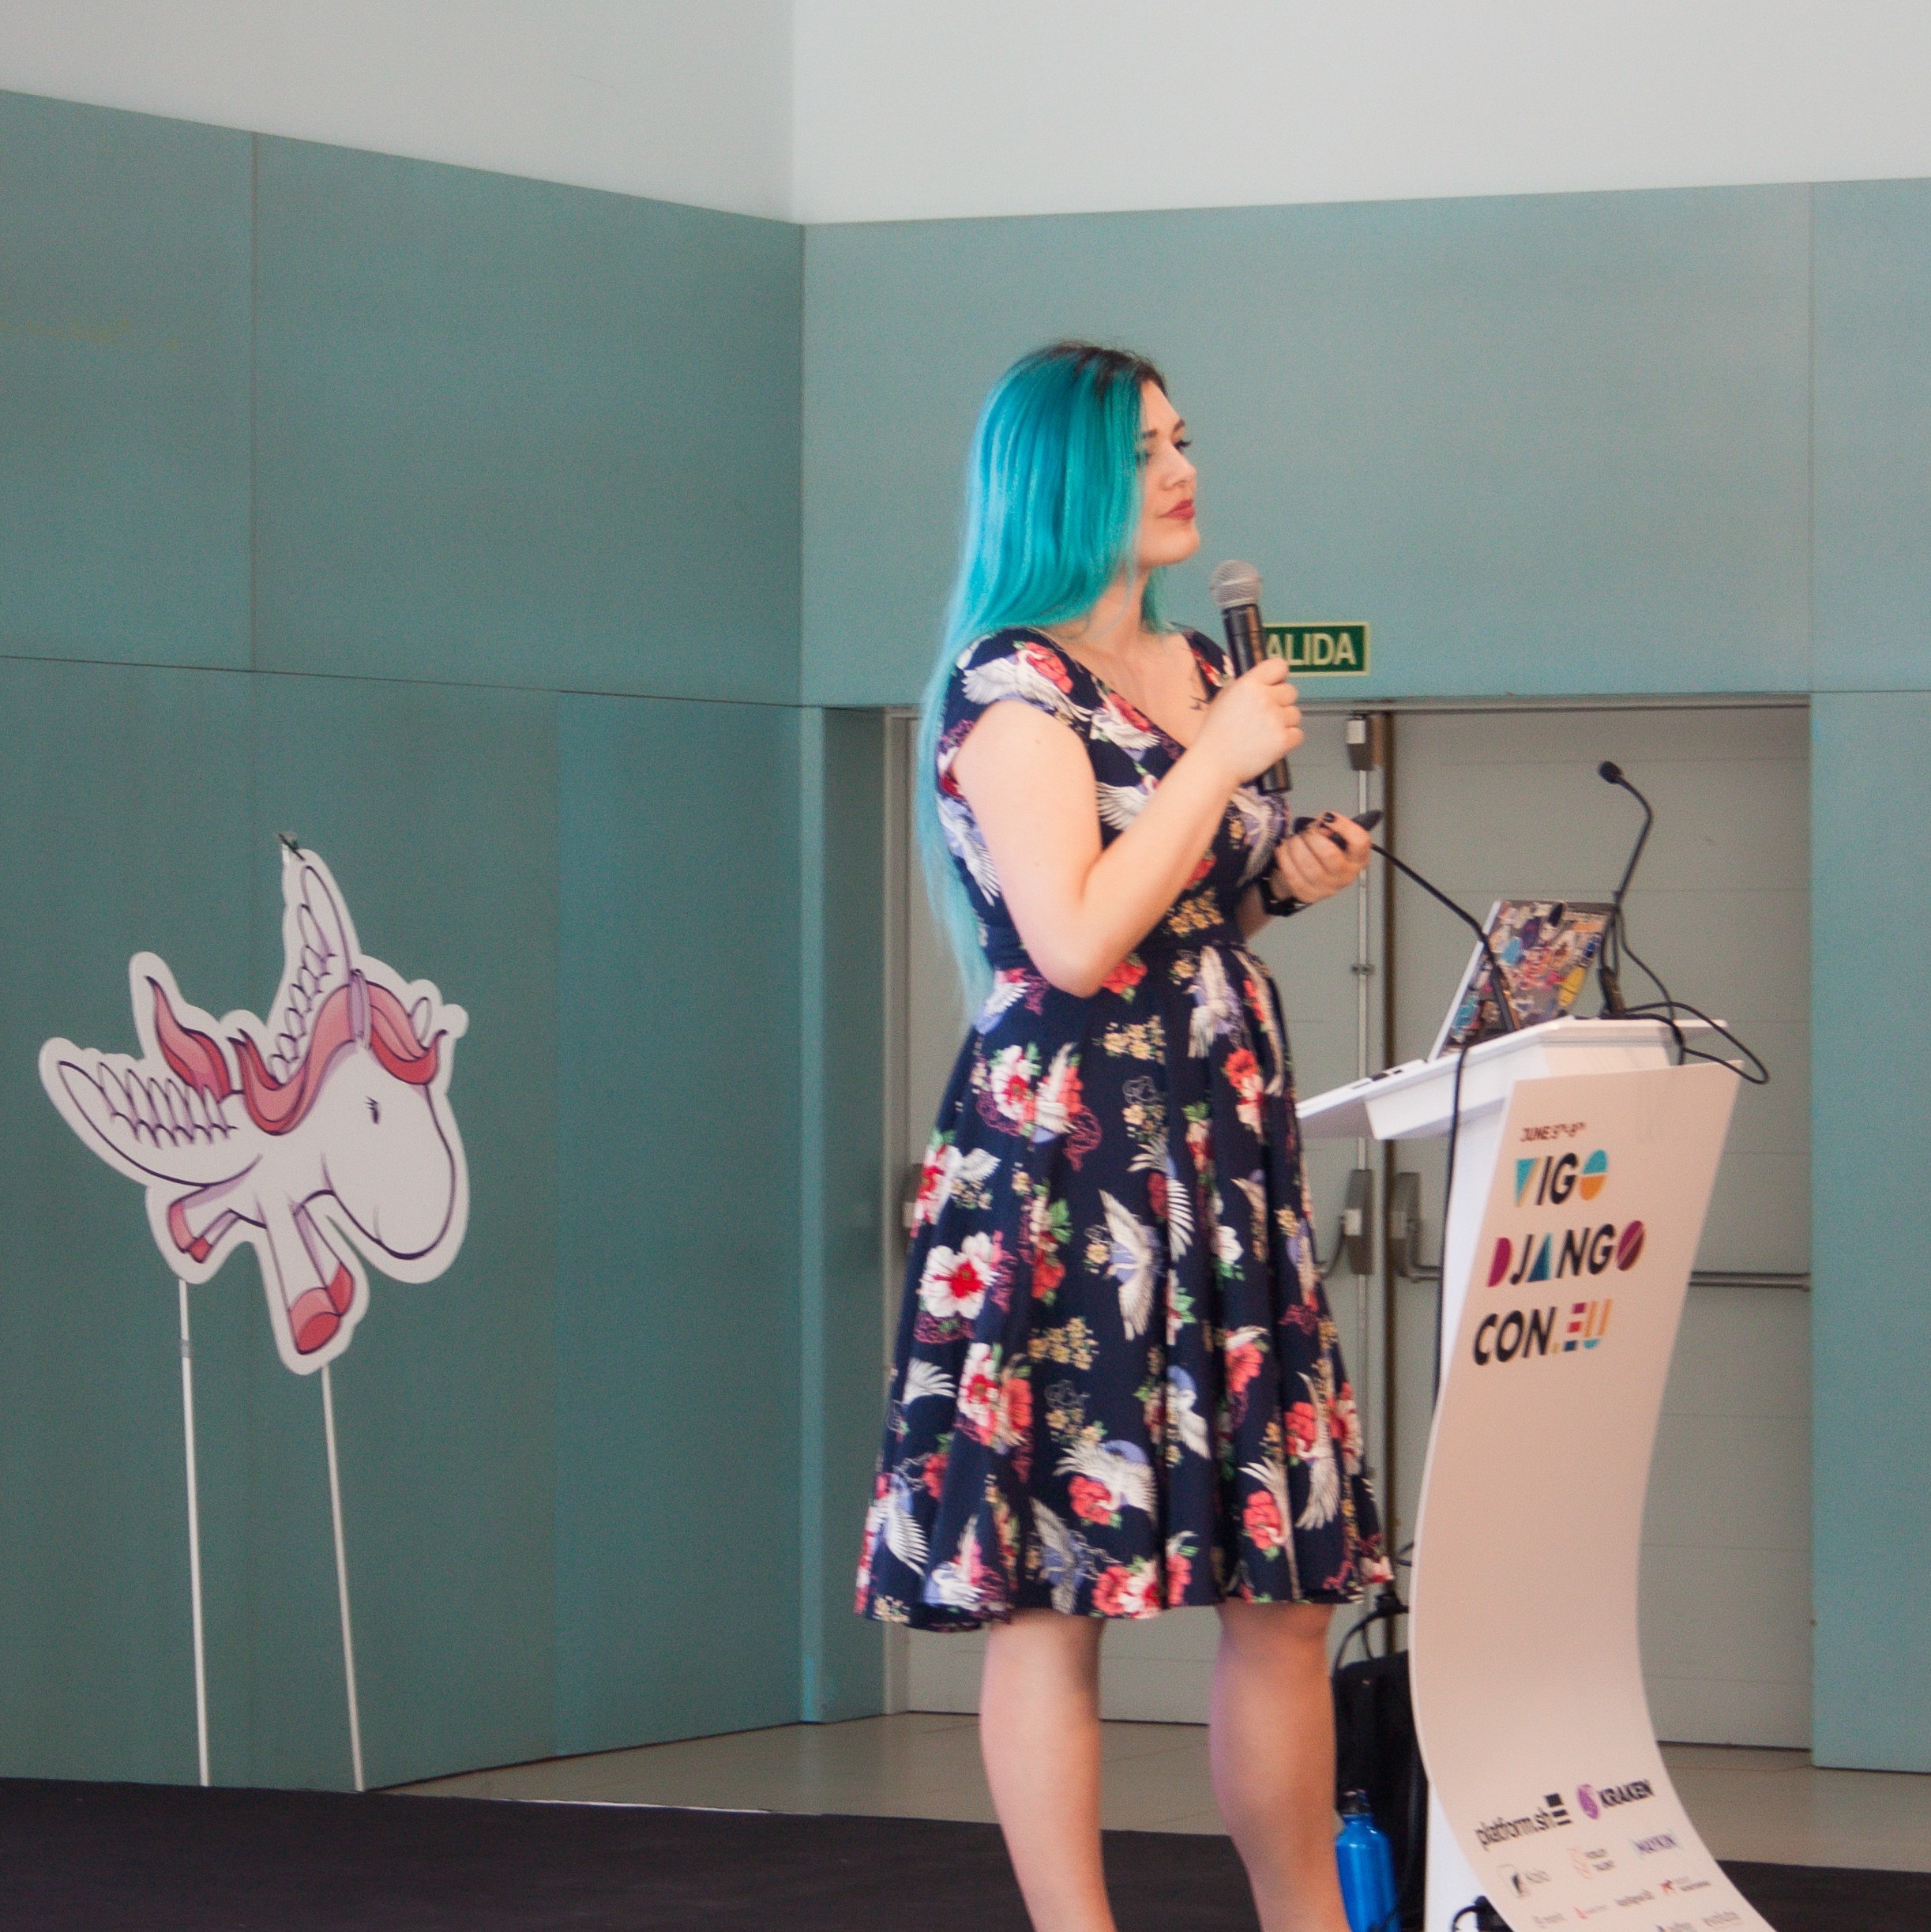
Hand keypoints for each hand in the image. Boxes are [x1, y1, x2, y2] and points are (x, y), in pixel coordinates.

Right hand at [1194, 658, 1302, 788]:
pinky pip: (1298, 734)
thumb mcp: (1224, 699)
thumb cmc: (1215, 733)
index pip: (1279, 666)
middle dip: (1281, 703)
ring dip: (1284, 723)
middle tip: (1265, 717)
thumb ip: (1246, 687)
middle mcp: (1264, 698)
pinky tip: (1270, 744)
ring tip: (1264, 734)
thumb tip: (1266, 682)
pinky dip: (1287, 740)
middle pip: (1291, 691)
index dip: (1278, 677)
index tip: (1273, 686)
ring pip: (1295, 714)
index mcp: (1248, 684)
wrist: (1213, 764)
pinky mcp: (1283, 740)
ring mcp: (1275, 720)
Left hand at [1269, 812, 1370, 905]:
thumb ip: (1327, 828)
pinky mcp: (1309, 894)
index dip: (1344, 826)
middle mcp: (1346, 875)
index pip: (1360, 841)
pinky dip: (1285, 858)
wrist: (1307, 876)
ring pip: (1309, 866)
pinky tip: (1283, 849)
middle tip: (1305, 831)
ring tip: (1293, 839)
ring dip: (1296, 847)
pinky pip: (1293, 875)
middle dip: (1313, 837)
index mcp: (1357, 858)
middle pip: (1330, 855)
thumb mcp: (1331, 837)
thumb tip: (1318, 825)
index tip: (1328, 817)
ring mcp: (1328, 888)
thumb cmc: (1322, 852)